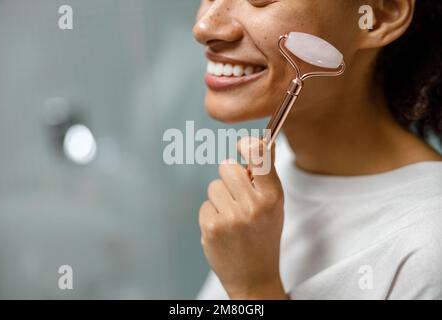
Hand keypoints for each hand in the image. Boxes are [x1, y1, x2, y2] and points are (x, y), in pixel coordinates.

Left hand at [199, 136, 286, 299]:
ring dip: (220, 198)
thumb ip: (267, 175)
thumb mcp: (275, 206)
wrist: (254, 277)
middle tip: (237, 195)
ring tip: (233, 218)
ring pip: (214, 187)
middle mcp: (253, 206)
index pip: (259, 156)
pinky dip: (212, 215)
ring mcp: (230, 218)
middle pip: (227, 167)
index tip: (242, 145)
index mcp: (272, 197)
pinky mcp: (211, 228)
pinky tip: (223, 229)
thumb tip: (262, 142)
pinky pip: (206, 205)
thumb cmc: (264, 236)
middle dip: (229, 177)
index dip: (248, 145)